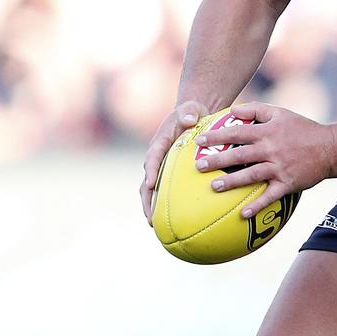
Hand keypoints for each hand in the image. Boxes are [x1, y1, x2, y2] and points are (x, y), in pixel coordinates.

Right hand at [140, 99, 209, 224]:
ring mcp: (160, 167)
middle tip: (151, 218)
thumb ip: (188, 113)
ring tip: (156, 226)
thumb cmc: (190, 113)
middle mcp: (156, 158)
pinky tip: (172, 221)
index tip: (151, 184)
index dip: (151, 171)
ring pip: (151, 191)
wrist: (189, 117)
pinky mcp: (167, 174)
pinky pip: (163, 191)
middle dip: (147, 200)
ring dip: (151, 207)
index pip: (152, 158)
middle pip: (147, 181)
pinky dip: (164, 205)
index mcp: (159, 143)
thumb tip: (189, 121)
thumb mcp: (190, 109)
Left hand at [193, 102, 335, 217]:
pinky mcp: (287, 183)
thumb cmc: (302, 128)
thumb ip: (256, 109)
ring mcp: (279, 168)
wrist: (329, 148)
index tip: (199, 141)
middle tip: (199, 166)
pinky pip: (270, 196)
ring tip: (214, 187)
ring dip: (232, 182)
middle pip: (239, 155)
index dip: (217, 136)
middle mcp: (271, 149)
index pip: (237, 132)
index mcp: (267, 132)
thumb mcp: (280, 113)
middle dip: (218, 160)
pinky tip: (243, 214)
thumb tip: (232, 110)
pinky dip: (257, 205)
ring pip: (251, 175)